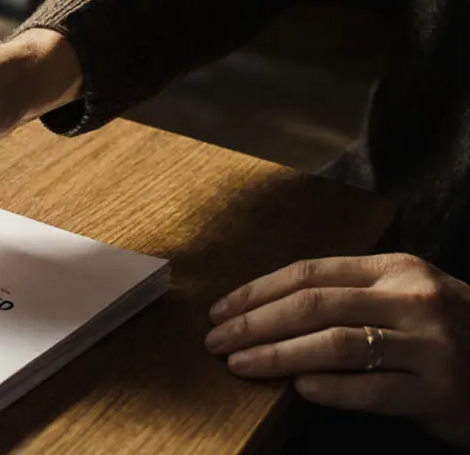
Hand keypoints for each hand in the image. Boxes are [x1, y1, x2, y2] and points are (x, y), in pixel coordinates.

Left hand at [206, 254, 469, 444]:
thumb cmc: (451, 335)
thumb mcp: (408, 299)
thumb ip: (351, 298)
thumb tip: (266, 312)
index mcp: (397, 270)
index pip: (310, 272)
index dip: (257, 291)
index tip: (220, 311)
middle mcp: (414, 300)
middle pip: (313, 305)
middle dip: (254, 323)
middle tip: (214, 341)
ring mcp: (431, 345)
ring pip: (335, 345)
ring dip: (278, 355)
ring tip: (241, 365)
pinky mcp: (440, 391)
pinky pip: (371, 390)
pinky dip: (329, 389)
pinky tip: (299, 389)